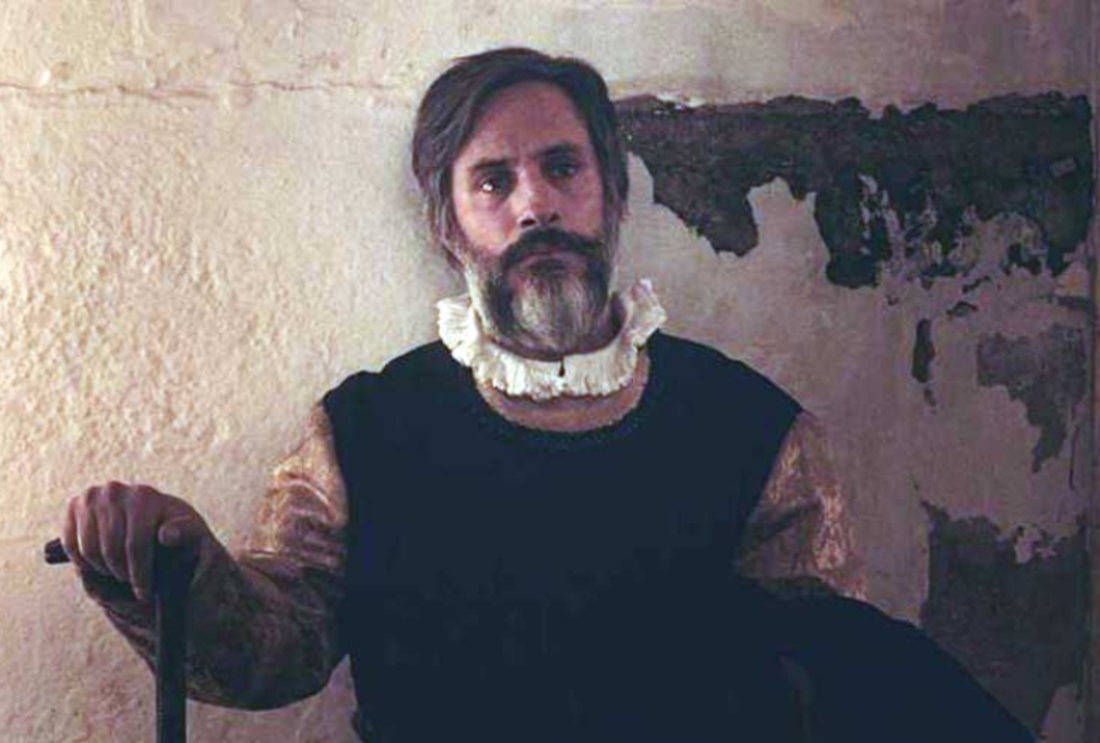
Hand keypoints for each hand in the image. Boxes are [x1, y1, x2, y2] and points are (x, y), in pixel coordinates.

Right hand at [61, 481, 212, 601]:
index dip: (140, 574)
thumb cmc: (177, 529)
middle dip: (122, 574)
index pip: (136, 545)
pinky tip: (102, 568)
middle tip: (131, 584)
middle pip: (110, 550)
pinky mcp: (75, 507)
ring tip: (119, 576)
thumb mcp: (192, 532)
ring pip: (90, 550)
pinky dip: (84, 563)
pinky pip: (72, 546)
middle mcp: (115, 492)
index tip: (144, 593)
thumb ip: (186, 532)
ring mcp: (92, 497)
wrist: (155, 515)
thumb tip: (167, 535)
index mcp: (144, 496)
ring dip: (104, 570)